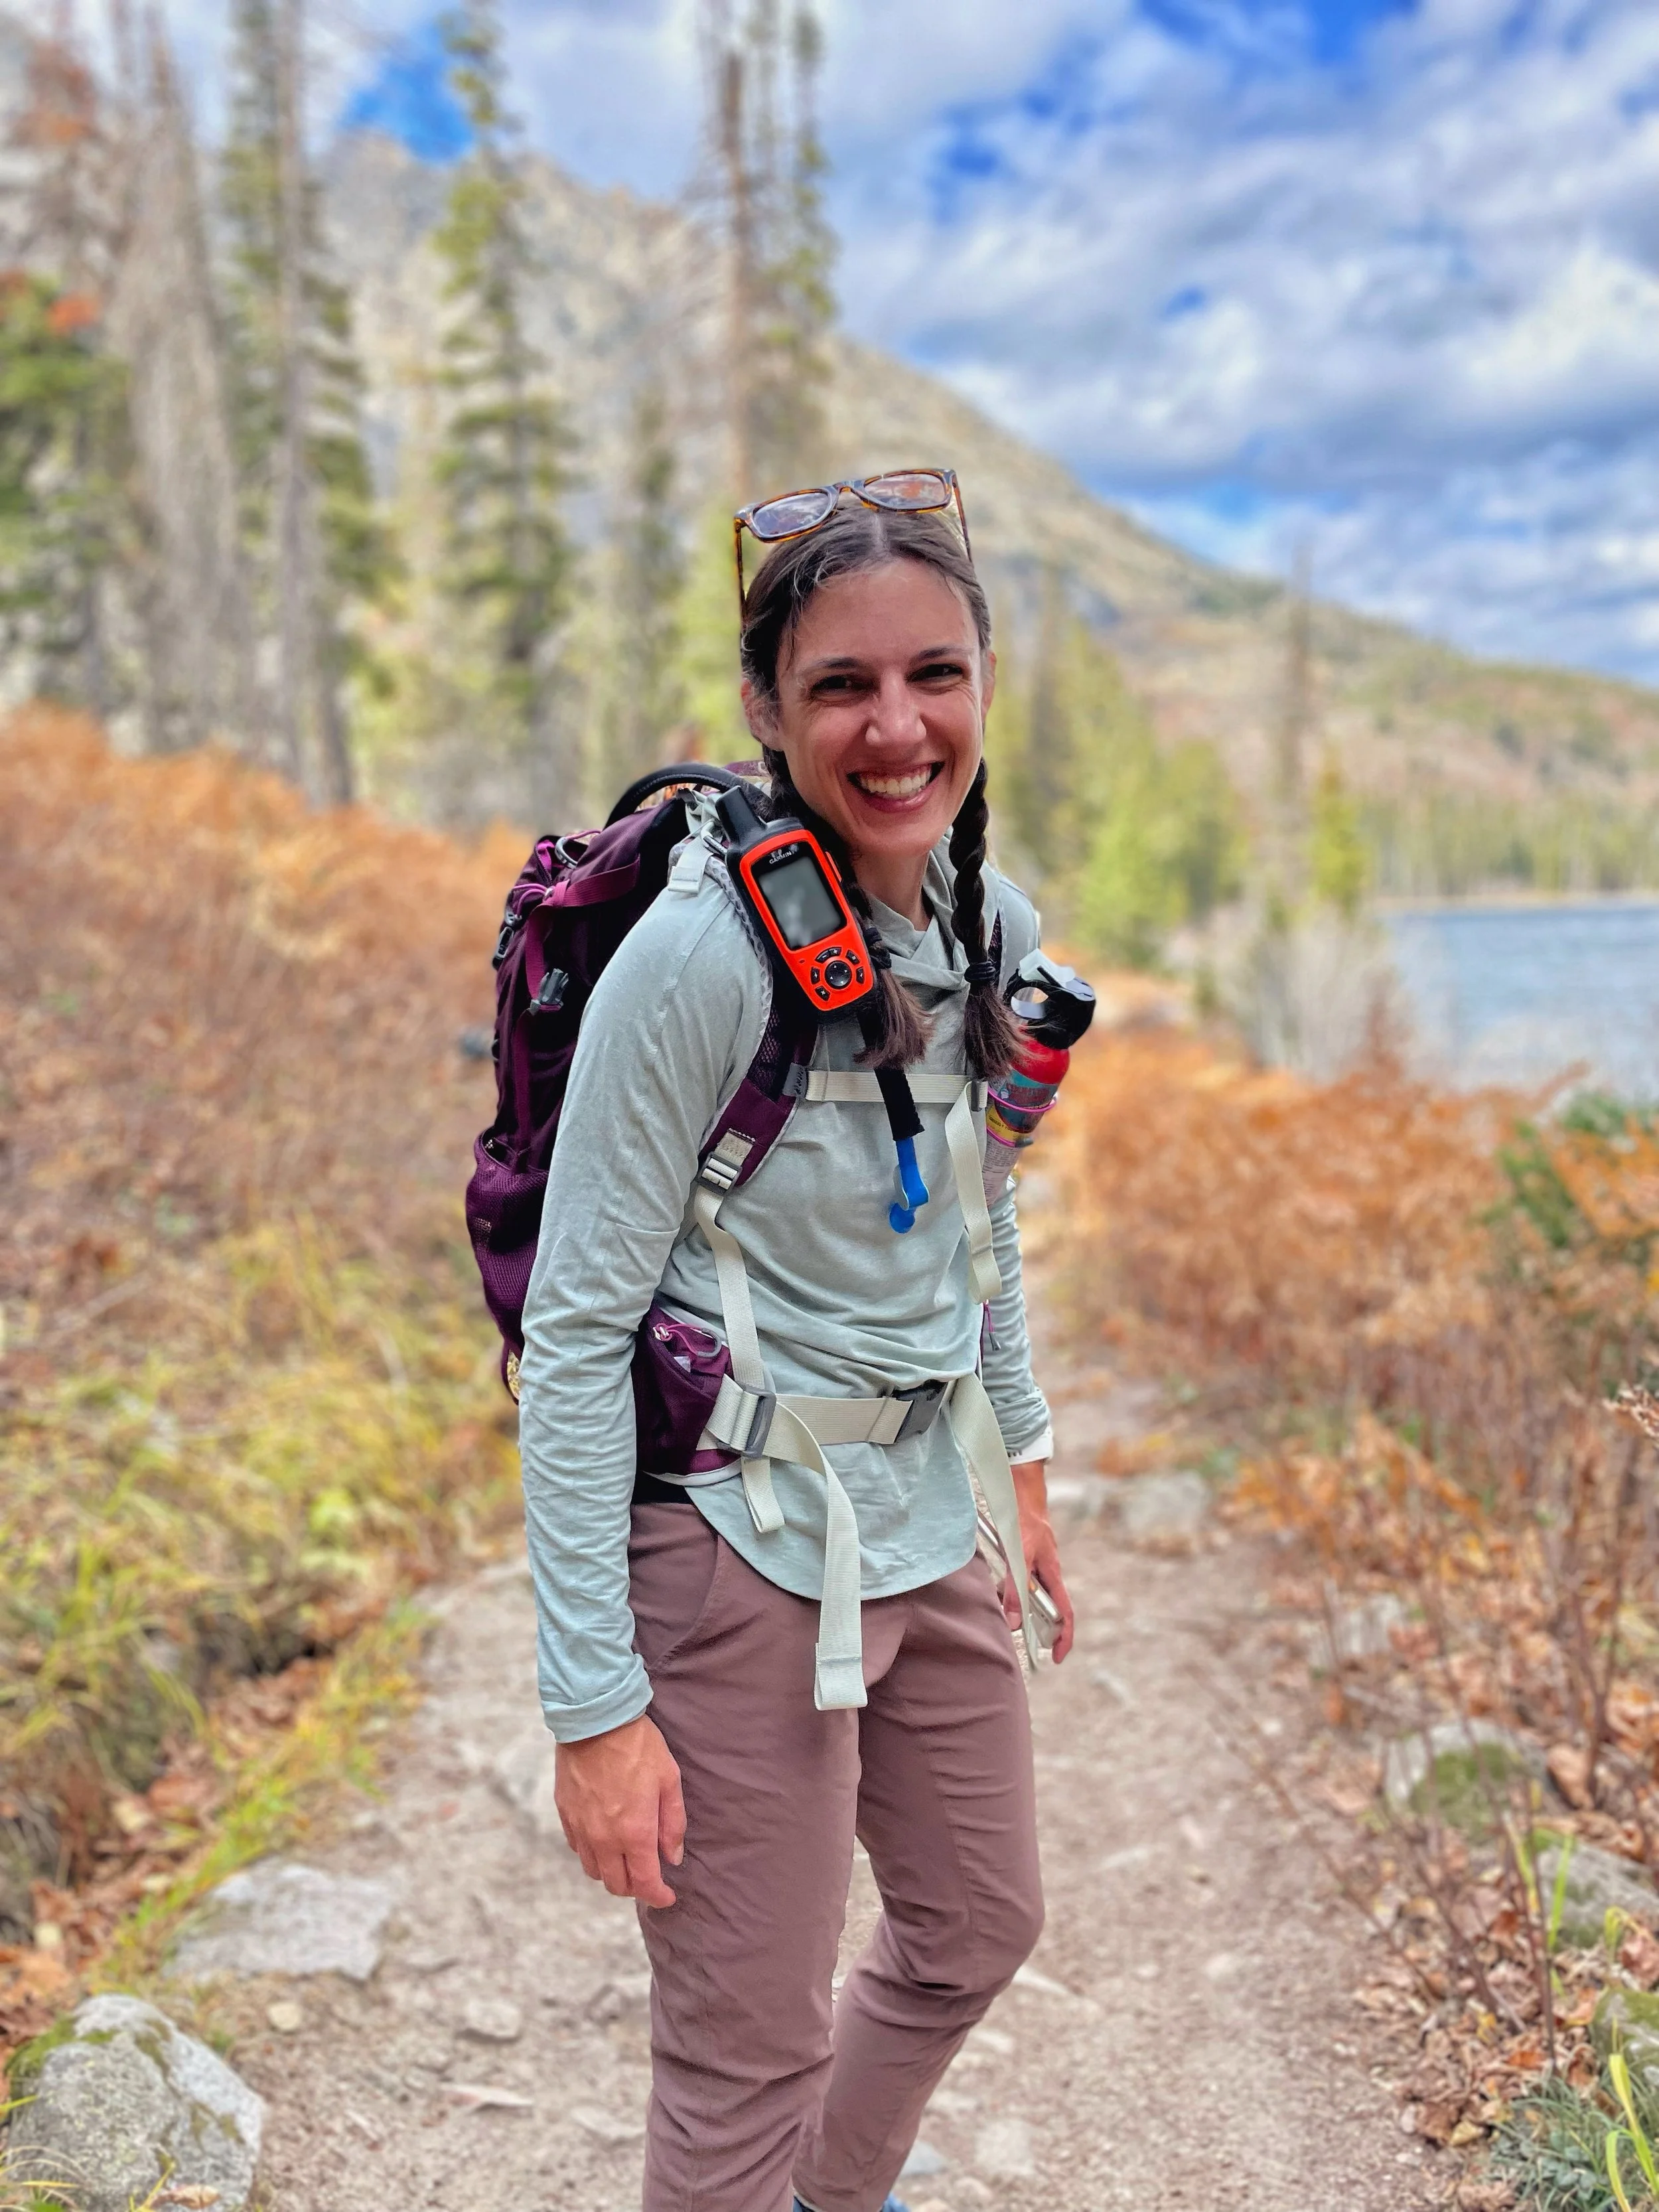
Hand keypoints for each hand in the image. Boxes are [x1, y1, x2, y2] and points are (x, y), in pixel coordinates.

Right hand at [554, 1713, 685, 1909]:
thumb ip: (672, 1824)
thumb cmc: (638, 1746)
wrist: (595, 1717)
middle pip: (616, 1885)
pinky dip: (592, 1853)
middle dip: (635, 1888)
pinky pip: (577, 1848)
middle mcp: (603, 1838)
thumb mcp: (669, 1780)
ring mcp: (580, 1827)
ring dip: (611, 1872)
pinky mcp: (564, 1813)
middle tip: (648, 1877)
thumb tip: (672, 1857)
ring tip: (626, 1858)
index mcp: (634, 1832)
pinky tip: (604, 1838)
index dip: (658, 1897)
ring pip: (594, 1870)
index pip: (645, 1883)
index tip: (668, 1897)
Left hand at [999, 1458, 1075, 1663]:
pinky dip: (1007, 1589)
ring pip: (1028, 1596)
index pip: (1064, 1614)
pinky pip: (1018, 1582)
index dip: (1063, 1637)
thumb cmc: (1026, 1523)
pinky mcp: (1025, 1560)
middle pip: (1046, 1608)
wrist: (1022, 1495)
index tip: (1056, 1656)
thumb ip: (1014, 1590)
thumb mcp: (1018, 1558)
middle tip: (1020, 1637)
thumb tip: (1012, 1622)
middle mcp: (1047, 1574)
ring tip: (1000, 1603)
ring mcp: (1037, 1567)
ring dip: (1015, 1604)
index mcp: (1053, 1575)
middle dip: (1034, 1625)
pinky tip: (996, 1586)